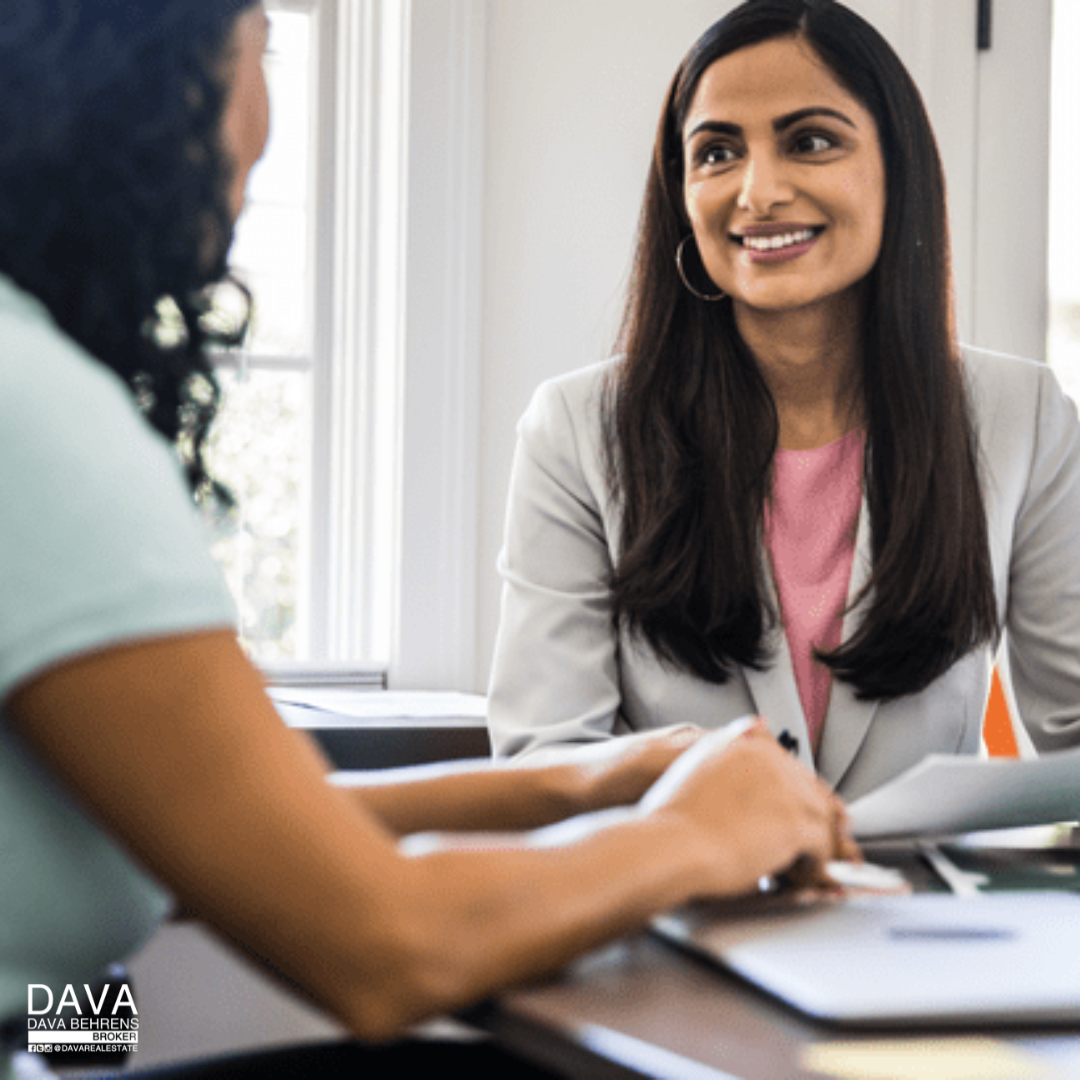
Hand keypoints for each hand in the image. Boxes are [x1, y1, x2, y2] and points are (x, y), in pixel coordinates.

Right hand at [641, 718, 857, 897]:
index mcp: (742, 745)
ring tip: (795, 868)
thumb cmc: (671, 822)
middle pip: (809, 789)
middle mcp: (766, 758)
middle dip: (807, 821)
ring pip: (820, 817)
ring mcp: (783, 787)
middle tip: (797, 850)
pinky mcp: (794, 821)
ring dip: (812, 846)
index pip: (786, 768)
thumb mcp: (692, 776)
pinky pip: (822, 847)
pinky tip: (796, 880)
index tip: (788, 821)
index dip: (790, 799)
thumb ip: (723, 770)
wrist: (669, 844)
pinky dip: (814, 868)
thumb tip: (742, 787)